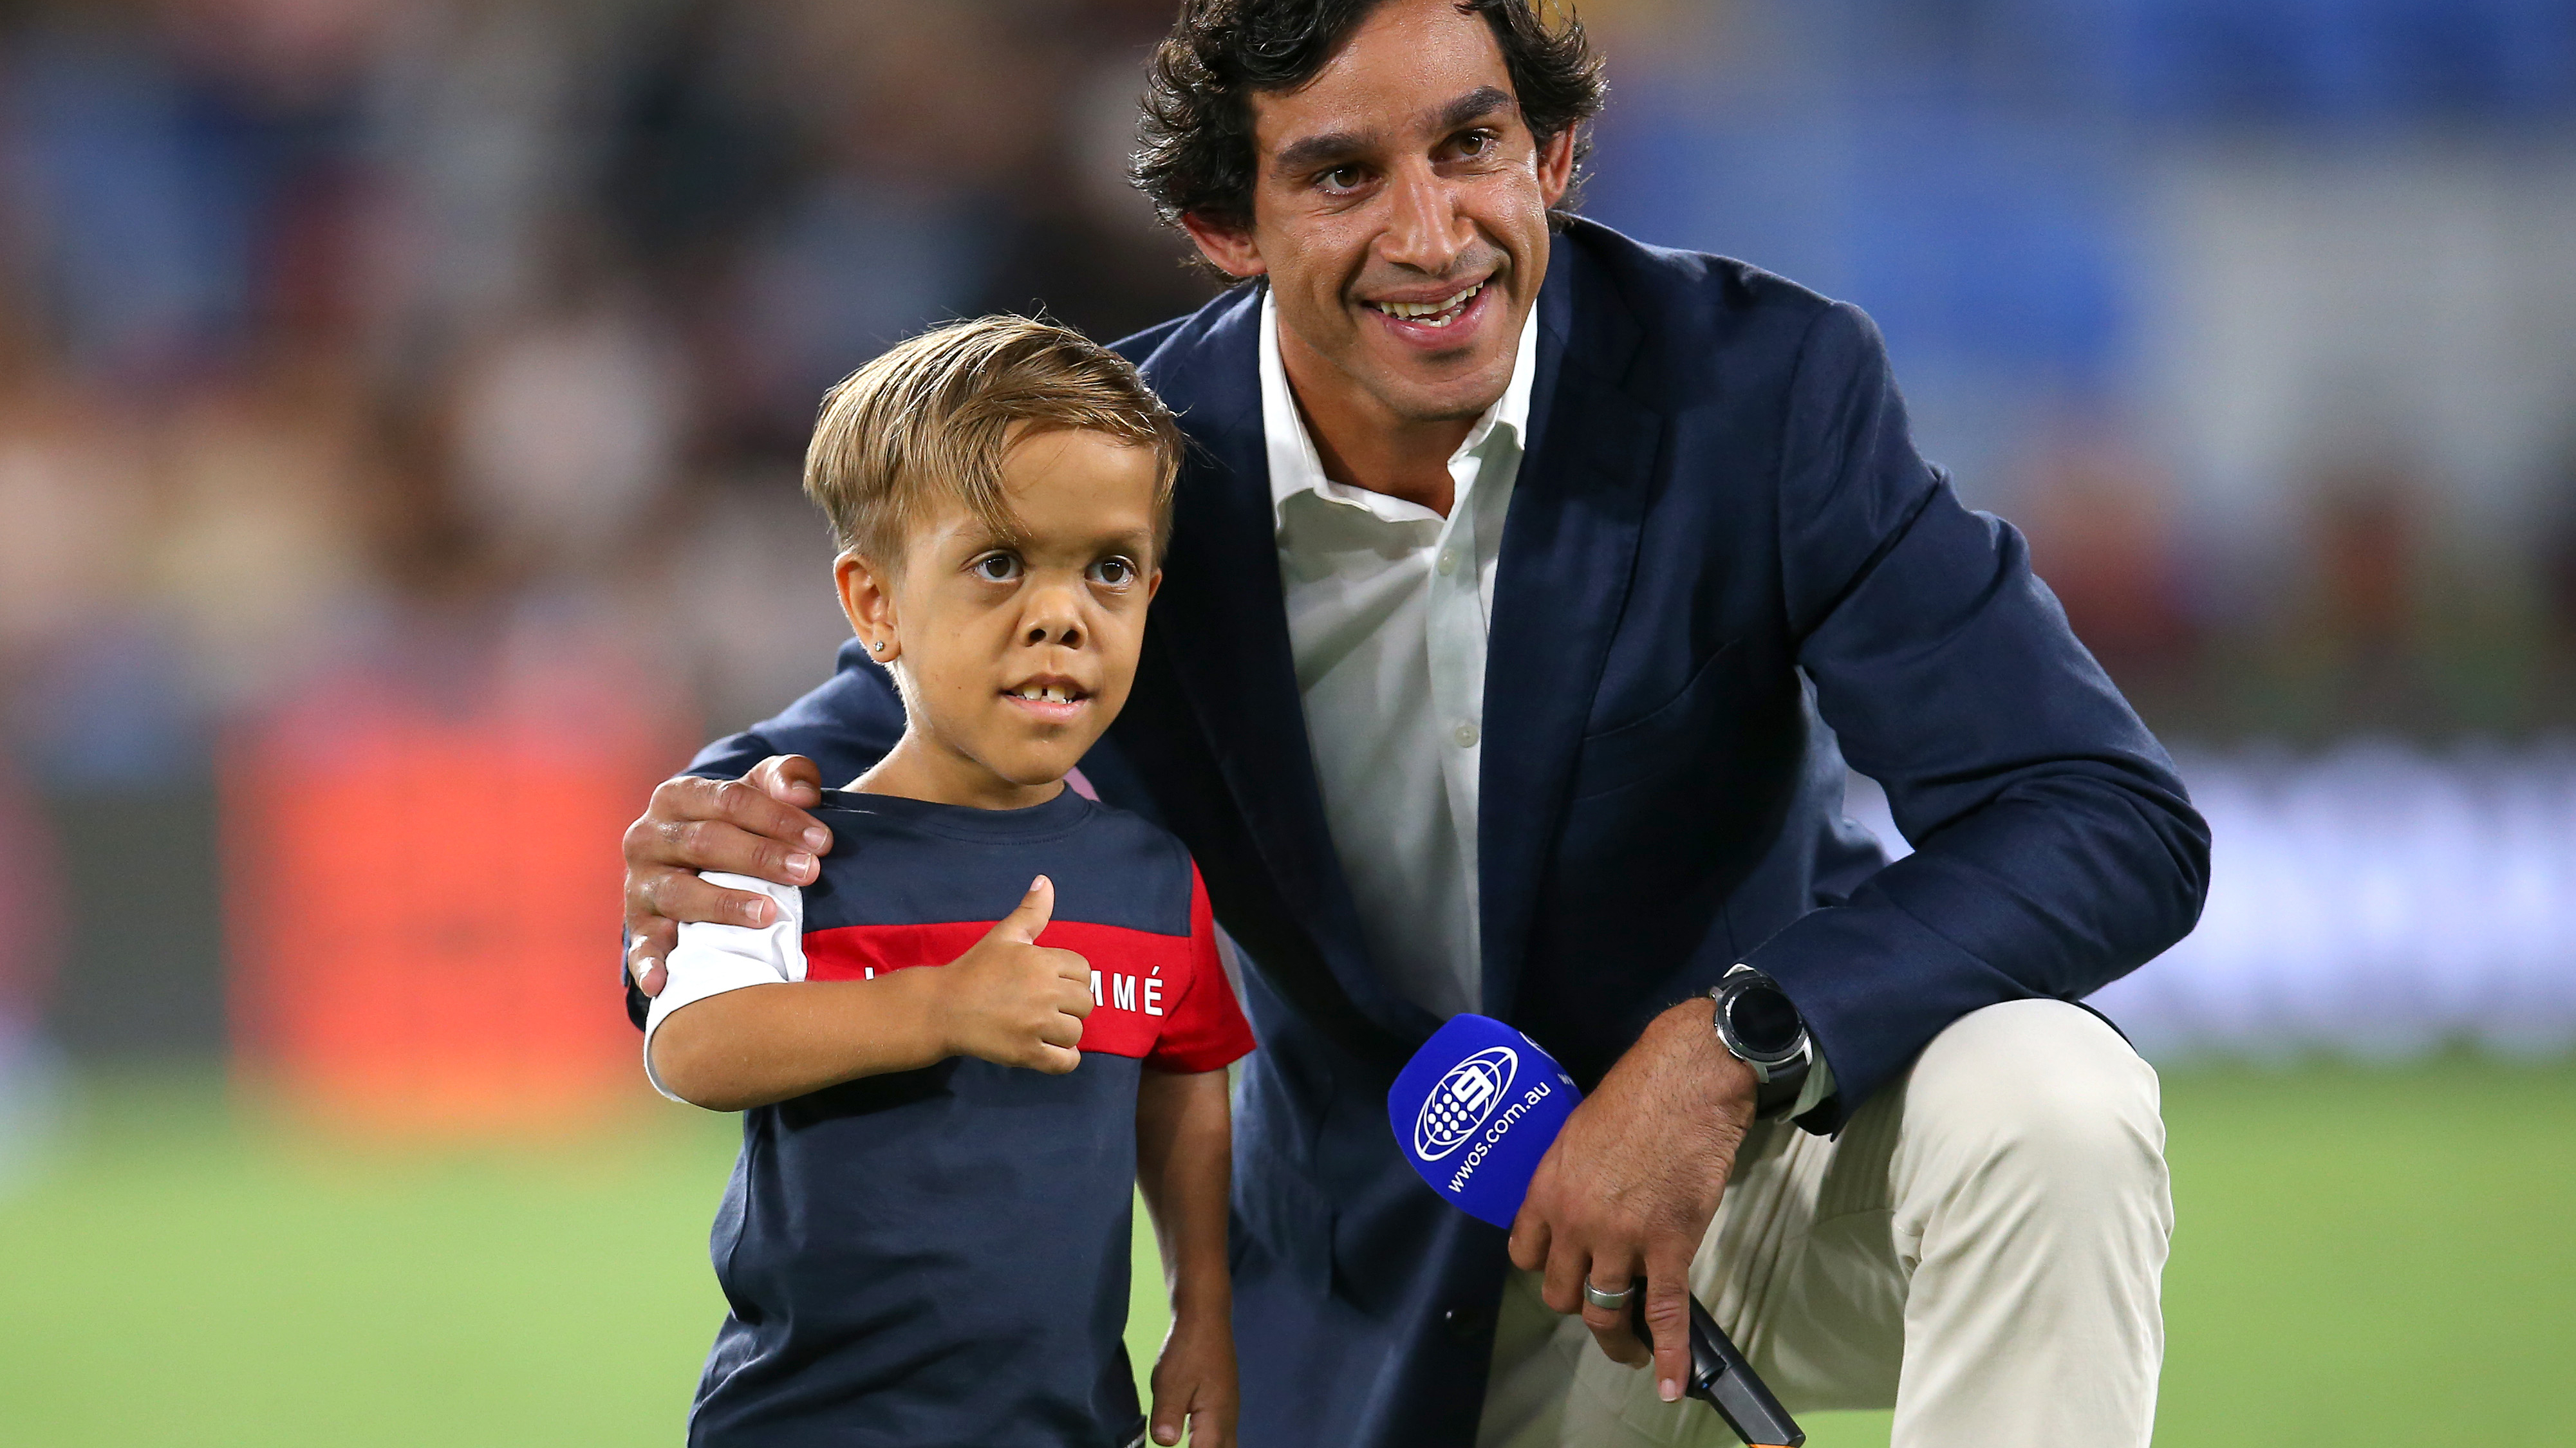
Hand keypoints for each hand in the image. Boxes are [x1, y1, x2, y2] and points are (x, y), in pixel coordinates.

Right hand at [623, 755, 830, 994]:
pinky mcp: (638, 925)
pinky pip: (640, 946)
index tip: (822, 839)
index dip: (778, 818)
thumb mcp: (757, 792)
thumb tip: (803, 792)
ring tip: (769, 913)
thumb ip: (784, 777)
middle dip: (761, 857)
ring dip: (724, 904)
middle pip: (706, 842)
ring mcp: (640, 883)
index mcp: (678, 796)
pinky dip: (648, 964)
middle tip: (809, 872)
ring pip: (679, 892)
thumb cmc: (735, 825)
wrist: (688, 864)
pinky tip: (662, 983)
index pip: (729, 800)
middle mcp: (649, 836)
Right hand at [933, 877, 1093, 1073]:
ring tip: (1041, 1027)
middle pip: (1085, 1002)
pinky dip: (1064, 1059)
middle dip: (1069, 1005)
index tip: (1050, 982)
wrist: (942, 1007)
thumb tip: (1046, 881)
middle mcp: (1045, 992)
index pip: (1083, 970)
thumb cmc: (974, 969)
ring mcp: (1037, 1025)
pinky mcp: (1027, 1053)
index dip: (1070, 977)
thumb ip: (1031, 912)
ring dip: (1064, 1032)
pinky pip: (1066, 1062)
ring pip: (1076, 1032)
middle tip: (1044, 1006)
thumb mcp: (1004, 935)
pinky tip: (1050, 1050)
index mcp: (1043, 961)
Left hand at [1148, 1305, 1238, 1446]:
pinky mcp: (1223, 1408)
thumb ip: (1168, 1416)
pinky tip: (1197, 1444)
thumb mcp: (1170, 1382)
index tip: (1174, 1446)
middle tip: (1186, 1446)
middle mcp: (1227, 1424)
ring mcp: (1228, 1416)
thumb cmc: (1188, 1349)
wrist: (1206, 1319)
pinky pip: (1222, 1440)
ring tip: (1191, 1445)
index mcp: (1215, 1423)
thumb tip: (1166, 1443)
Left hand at [1507, 1000, 1757, 1403]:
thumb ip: (1573, 1174)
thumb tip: (1582, 1196)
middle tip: (1602, 1300)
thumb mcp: (1578, 1130)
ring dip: (1615, 1338)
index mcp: (1547, 1189)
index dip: (1547, 1267)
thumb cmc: (1638, 1092)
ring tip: (1627, 1350)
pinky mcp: (1669, 1245)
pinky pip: (1662, 1313)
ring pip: (1604, 1311)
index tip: (1565, 1267)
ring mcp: (1621, 1238)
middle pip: (1563, 1292)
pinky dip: (1669, 1353)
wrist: (1686, 1078)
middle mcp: (1574, 1221)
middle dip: (1580, 1302)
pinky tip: (1672, 1382)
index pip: (1526, 1254)